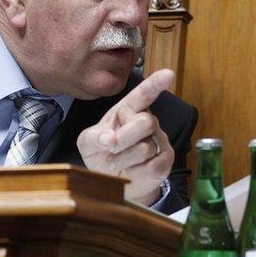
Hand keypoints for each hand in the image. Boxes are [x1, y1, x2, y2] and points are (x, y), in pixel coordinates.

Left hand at [78, 68, 175, 205]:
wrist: (113, 182)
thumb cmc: (102, 155)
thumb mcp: (87, 143)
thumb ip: (93, 137)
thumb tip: (109, 138)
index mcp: (128, 111)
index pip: (142, 95)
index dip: (155, 84)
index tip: (168, 74)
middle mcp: (147, 122)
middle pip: (146, 122)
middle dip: (124, 138)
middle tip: (111, 148)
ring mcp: (159, 141)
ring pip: (146, 148)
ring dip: (124, 160)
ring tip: (118, 162)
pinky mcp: (165, 160)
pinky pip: (152, 166)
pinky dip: (135, 172)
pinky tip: (131, 170)